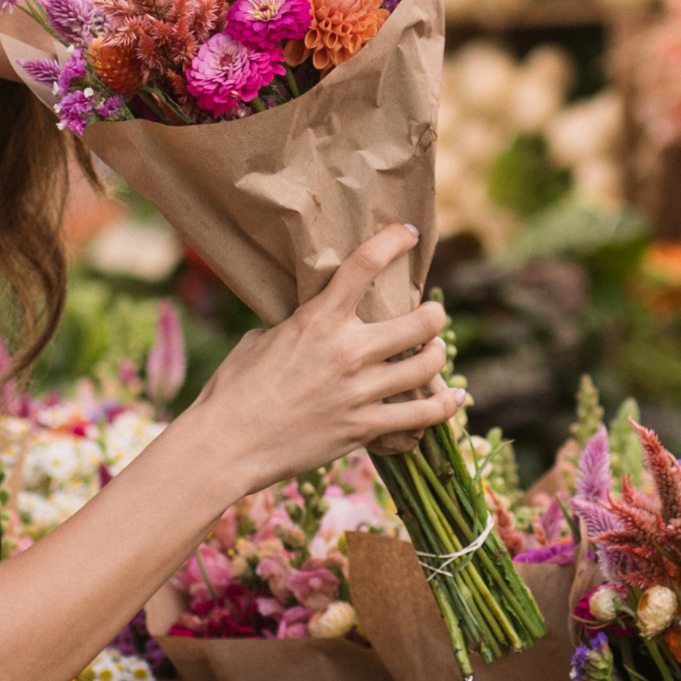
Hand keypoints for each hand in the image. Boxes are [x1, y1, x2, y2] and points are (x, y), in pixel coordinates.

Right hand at [187, 224, 460, 495]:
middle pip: (422, 322)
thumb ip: (293, 328)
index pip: (364, 266)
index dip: (394, 242)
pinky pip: (422, 414)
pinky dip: (444, 405)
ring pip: (429, 365)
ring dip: (438, 355)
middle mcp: (346, 352)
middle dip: (434, 314)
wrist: (226, 445)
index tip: (409, 235)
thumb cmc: (232, 392)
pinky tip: (454, 397)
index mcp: (316, 321)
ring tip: (434, 353)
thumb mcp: (258, 343)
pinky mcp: (364, 428)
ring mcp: (359, 392)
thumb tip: (305, 325)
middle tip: (431, 316)